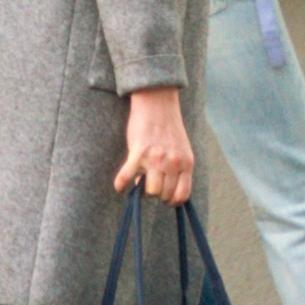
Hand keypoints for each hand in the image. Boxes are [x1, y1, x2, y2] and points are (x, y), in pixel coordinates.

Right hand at [114, 85, 195, 201]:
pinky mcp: (138, 152)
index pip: (182, 195)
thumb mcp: (182, 149)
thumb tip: (166, 190)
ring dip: (143, 190)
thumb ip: (178, 169)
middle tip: (151, 185)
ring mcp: (155, 159)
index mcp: (186, 163)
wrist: (157, 103)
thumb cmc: (169, 127)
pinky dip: (120, 185)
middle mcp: (172, 163)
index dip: (173, 201)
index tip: (166, 199)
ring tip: (140, 182)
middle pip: (164, 194)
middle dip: (157, 194)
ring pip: (150, 191)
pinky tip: (119, 187)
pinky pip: (127, 177)